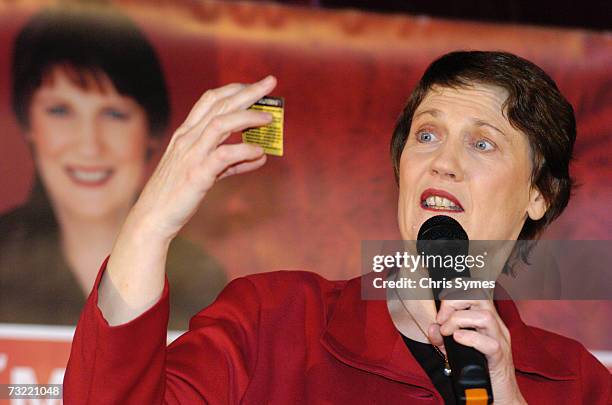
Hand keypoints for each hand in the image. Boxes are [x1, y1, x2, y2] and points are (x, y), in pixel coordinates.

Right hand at [99, 76, 276, 323]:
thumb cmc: (178, 194)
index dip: (233, 89)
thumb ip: (232, 162)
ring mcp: (191, 154)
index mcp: (186, 134)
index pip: (210, 100)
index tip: (254, 85)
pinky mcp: (197, 174)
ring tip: (269, 118)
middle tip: (270, 82)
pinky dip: (244, 151)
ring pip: (221, 123)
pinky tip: (259, 153)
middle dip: (247, 92)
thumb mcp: (205, 171)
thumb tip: (260, 155)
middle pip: (220, 105)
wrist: (153, 218)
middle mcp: (188, 138)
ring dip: (248, 116)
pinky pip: (224, 156)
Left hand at [427, 299, 526, 404]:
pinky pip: (489, 343)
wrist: (499, 397)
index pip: (473, 291)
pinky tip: (457, 340)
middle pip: (480, 296)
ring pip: (485, 316)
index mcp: (486, 320)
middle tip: (442, 321)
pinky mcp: (500, 359)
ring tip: (448, 334)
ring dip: (458, 321)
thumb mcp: (455, 350)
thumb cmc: (479, 370)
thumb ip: (442, 337)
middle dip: (455, 302)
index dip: (453, 295)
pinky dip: (470, 338)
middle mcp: (495, 326)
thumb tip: (432, 328)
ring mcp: (500, 341)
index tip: (440, 313)